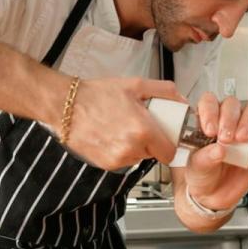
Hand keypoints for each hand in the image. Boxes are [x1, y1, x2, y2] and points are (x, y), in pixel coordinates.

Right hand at [60, 77, 186, 170]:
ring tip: (123, 128)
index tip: (165, 135)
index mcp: (143, 130)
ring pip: (138, 158)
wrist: (66, 106)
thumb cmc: (98, 94)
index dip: (169, 144)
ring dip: (136, 147)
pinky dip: (121, 150)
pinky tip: (112, 135)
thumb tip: (181, 100)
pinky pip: (123, 160)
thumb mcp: (135, 85)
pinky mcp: (105, 164)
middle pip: (154, 154)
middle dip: (152, 142)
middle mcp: (131, 149)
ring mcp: (117, 159)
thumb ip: (164, 91)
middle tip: (141, 125)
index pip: (170, 153)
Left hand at [183, 93, 247, 209]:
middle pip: (231, 104)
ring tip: (241, 138)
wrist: (215, 196)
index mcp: (206, 121)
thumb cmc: (202, 176)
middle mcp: (225, 121)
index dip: (210, 111)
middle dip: (229, 118)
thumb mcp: (197, 168)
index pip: (209, 102)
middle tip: (226, 138)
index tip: (210, 130)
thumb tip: (219, 149)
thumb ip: (205, 158)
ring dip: (247, 120)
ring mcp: (244, 129)